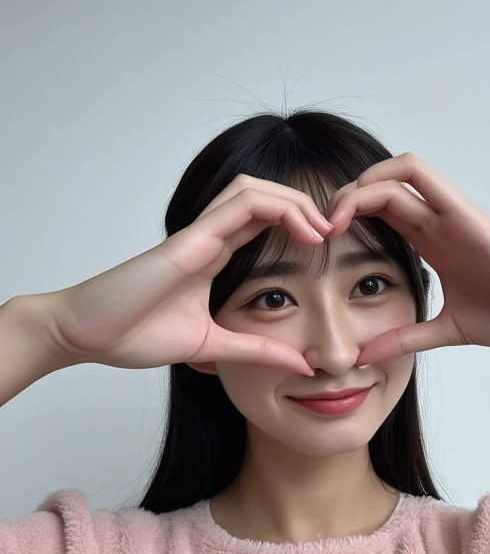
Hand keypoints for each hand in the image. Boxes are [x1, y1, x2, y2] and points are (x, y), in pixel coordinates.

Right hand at [40, 177, 331, 373]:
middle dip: (307, 206)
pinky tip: (305, 231)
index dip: (302, 225)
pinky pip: (239, 205)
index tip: (333, 249)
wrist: (86, 334)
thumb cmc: (134, 334)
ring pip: (255, 189)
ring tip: (326, 228)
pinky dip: (278, 207)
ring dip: (297, 200)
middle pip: (265, 197)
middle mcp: (209, 238)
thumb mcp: (213, 346)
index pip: (265, 223)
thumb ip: (255, 350)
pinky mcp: (188, 239)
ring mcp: (199, 234)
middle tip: (340, 231)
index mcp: (214, 257)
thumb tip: (300, 364)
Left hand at [325, 153, 489, 365]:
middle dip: (340, 201)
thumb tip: (364, 357)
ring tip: (329, 219)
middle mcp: (440, 223)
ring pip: (395, 173)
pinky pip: (420, 175)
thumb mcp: (446, 332)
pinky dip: (382, 179)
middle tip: (311, 232)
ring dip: (355, 185)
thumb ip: (406, 339)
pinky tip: (355, 207)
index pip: (381, 216)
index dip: (345, 222)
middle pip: (381, 189)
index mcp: (434, 245)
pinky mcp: (466, 214)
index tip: (316, 250)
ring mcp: (452, 214)